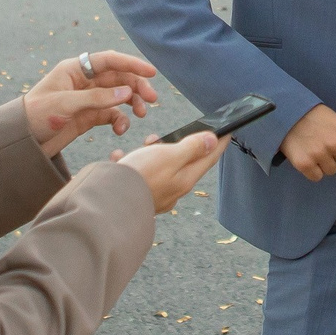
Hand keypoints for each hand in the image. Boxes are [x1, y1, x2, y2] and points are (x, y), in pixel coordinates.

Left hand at [23, 51, 160, 156]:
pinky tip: (121, 129)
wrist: (21, 142)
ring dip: (132, 103)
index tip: (151, 72)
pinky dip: (120, 120)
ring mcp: (88, 99)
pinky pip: (111, 115)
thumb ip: (96, 98)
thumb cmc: (36, 116)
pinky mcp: (88, 116)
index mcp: (75, 69)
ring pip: (118, 96)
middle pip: (118, 78)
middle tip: (152, 100)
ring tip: (141, 115)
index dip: (131, 64)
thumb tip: (127, 93)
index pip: (109, 60)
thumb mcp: (65, 105)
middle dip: (137, 86)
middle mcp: (84, 81)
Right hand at [111, 130, 225, 213]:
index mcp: (185, 180)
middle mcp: (173, 189)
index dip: (219, 143)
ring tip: (145, 145)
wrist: (107, 203)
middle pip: (184, 163)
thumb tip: (212, 141)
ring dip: (154, 152)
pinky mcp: (136, 194)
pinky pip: (137, 174)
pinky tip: (121, 157)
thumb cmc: (139, 177)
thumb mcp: (169, 156)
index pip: (208, 158)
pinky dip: (132, 162)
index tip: (228, 131)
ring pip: (160, 167)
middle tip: (177, 134)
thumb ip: (191, 148)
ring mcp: (155, 193)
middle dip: (181, 146)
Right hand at [278, 103, 335, 182]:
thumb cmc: (311, 115)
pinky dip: (313, 171)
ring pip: (332, 171)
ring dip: (325, 165)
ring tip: (315, 152)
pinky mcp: (306, 164)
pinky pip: (317, 177)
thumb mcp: (335, 118)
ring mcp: (321, 155)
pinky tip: (308, 158)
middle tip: (325, 148)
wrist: (285, 114)